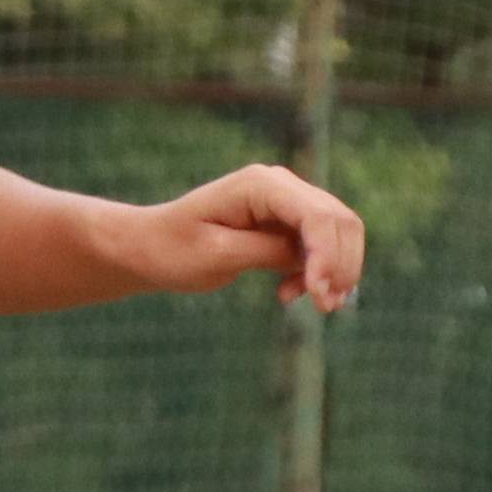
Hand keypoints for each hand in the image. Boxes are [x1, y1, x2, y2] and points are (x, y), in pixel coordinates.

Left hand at [137, 165, 364, 310]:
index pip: (317, 216)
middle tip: (326, 307)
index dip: (329, 256)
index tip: (319, 296)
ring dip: (336, 270)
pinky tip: (288, 293)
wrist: (150, 247)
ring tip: (316, 304)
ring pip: (338, 232)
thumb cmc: (173, 249)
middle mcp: (280, 185)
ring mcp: (286, 201)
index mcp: (259, 185)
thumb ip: (268, 252)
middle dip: (341, 265)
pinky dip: (316, 271)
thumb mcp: (218, 255)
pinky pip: (320, 245)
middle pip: (339, 220)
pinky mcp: (286, 222)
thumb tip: (313, 258)